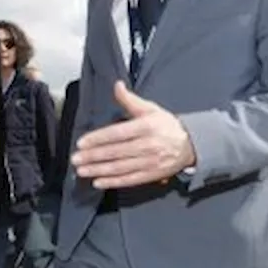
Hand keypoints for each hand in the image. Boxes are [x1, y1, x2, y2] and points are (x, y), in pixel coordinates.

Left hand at [71, 81, 196, 188]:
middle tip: (76, 159)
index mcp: (146, 127)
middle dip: (93, 156)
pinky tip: (98, 182)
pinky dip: (113, 182)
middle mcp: (148, 145)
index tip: (82, 143)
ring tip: (82, 170)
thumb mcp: (150, 109)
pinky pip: (129, 179)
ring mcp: (150, 162)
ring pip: (120, 167)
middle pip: (116, 152)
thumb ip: (130, 99)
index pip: (117, 133)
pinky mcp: (151, 175)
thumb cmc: (166, 125)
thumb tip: (117, 85)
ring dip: (99, 170)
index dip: (98, 139)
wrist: (191, 144)